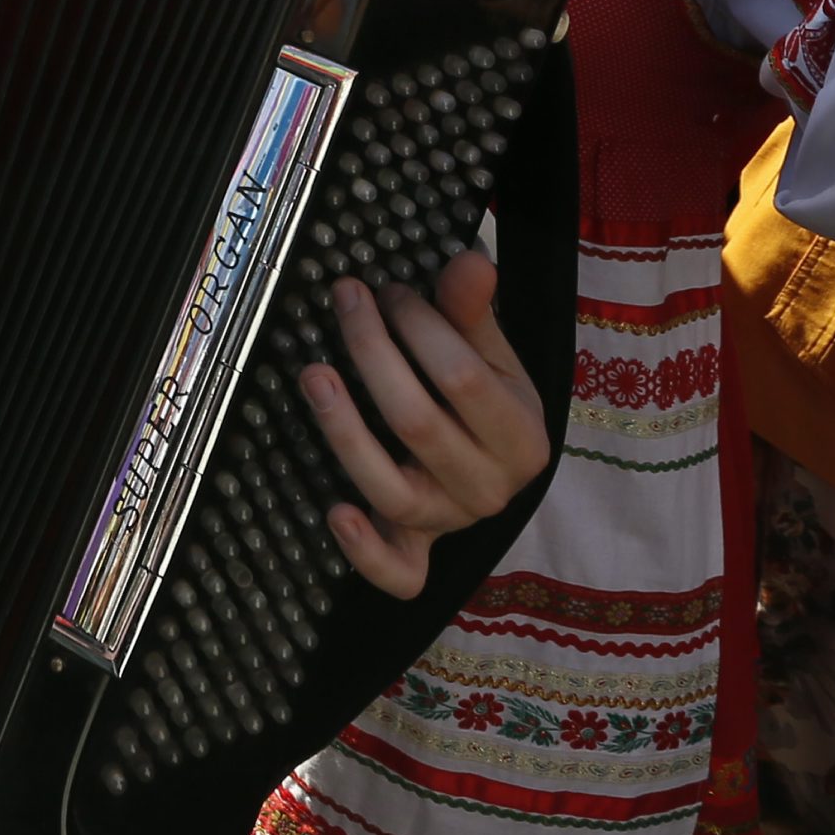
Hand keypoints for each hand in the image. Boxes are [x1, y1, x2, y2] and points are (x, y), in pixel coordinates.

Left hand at [295, 252, 547, 596]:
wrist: (494, 466)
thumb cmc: (486, 399)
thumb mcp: (492, 355)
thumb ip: (473, 312)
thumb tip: (469, 260)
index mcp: (522, 436)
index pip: (461, 377)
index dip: (418, 328)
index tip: (390, 291)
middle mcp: (491, 488)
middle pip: (417, 425)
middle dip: (373, 354)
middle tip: (345, 302)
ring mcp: (451, 524)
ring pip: (393, 491)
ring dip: (345, 432)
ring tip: (313, 375)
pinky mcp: (417, 553)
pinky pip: (398, 574)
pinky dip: (365, 553)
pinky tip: (334, 513)